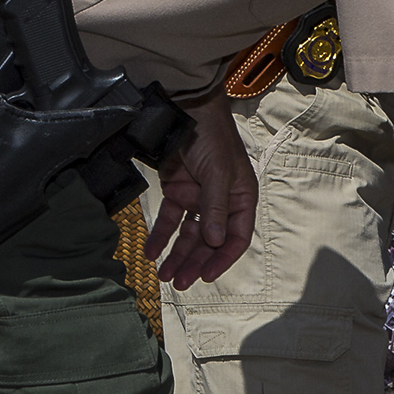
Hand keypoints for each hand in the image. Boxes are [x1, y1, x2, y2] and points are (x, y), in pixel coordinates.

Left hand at [148, 95, 257, 285]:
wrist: (185, 110)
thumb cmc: (212, 137)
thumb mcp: (219, 172)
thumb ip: (215, 207)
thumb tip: (214, 241)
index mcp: (241, 198)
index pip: (237, 237)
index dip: (222, 259)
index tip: (205, 275)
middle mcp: (222, 202)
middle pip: (210, 241)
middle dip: (195, 262)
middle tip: (179, 282)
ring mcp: (199, 198)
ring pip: (189, 235)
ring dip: (177, 255)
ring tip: (164, 275)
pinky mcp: (177, 192)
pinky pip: (170, 220)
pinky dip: (161, 236)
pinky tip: (151, 252)